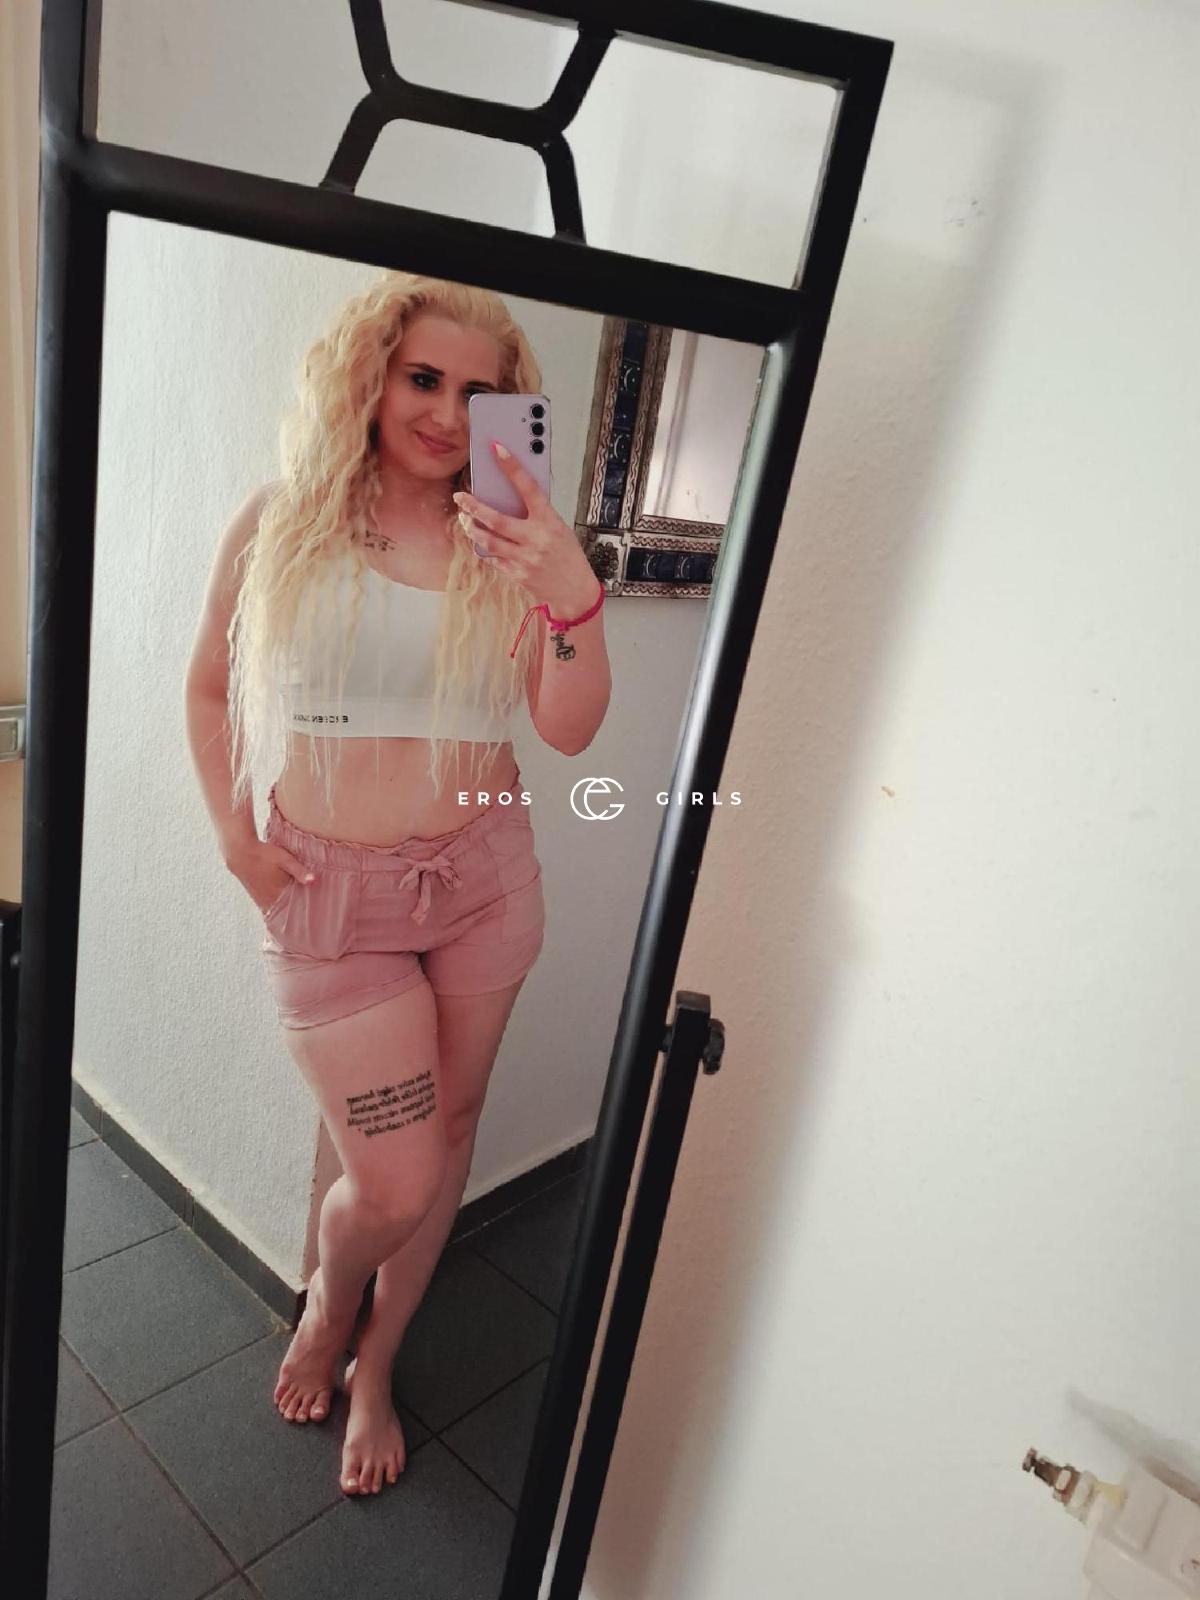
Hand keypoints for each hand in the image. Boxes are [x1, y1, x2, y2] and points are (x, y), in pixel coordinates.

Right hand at [226, 837, 314, 915]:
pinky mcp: (254, 895)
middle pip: (283, 912)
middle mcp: (268, 899)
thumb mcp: (285, 860)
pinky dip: (274, 907)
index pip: (292, 909)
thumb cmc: (264, 855)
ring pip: (274, 910)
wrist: (239, 852)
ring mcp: (260, 898)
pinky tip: (279, 905)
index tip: (310, 917)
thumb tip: (313, 881)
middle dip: (293, 914)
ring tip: (294, 915)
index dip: (302, 913)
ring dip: (283, 912)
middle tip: (305, 920)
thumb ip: (299, 871)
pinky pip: (266, 907)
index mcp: (277, 893)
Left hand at [453, 441, 598, 615]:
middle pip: (496, 519)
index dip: (511, 466)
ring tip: (465, 519)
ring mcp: (525, 559)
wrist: (575, 590)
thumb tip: (509, 496)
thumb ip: (537, 514)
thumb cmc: (567, 555)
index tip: (497, 448)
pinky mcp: (517, 575)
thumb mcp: (559, 528)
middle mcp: (536, 539)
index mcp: (549, 521)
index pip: (528, 487)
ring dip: (471, 528)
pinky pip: (493, 558)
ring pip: (488, 540)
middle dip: (473, 507)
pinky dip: (485, 548)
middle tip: (460, 497)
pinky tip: (482, 541)